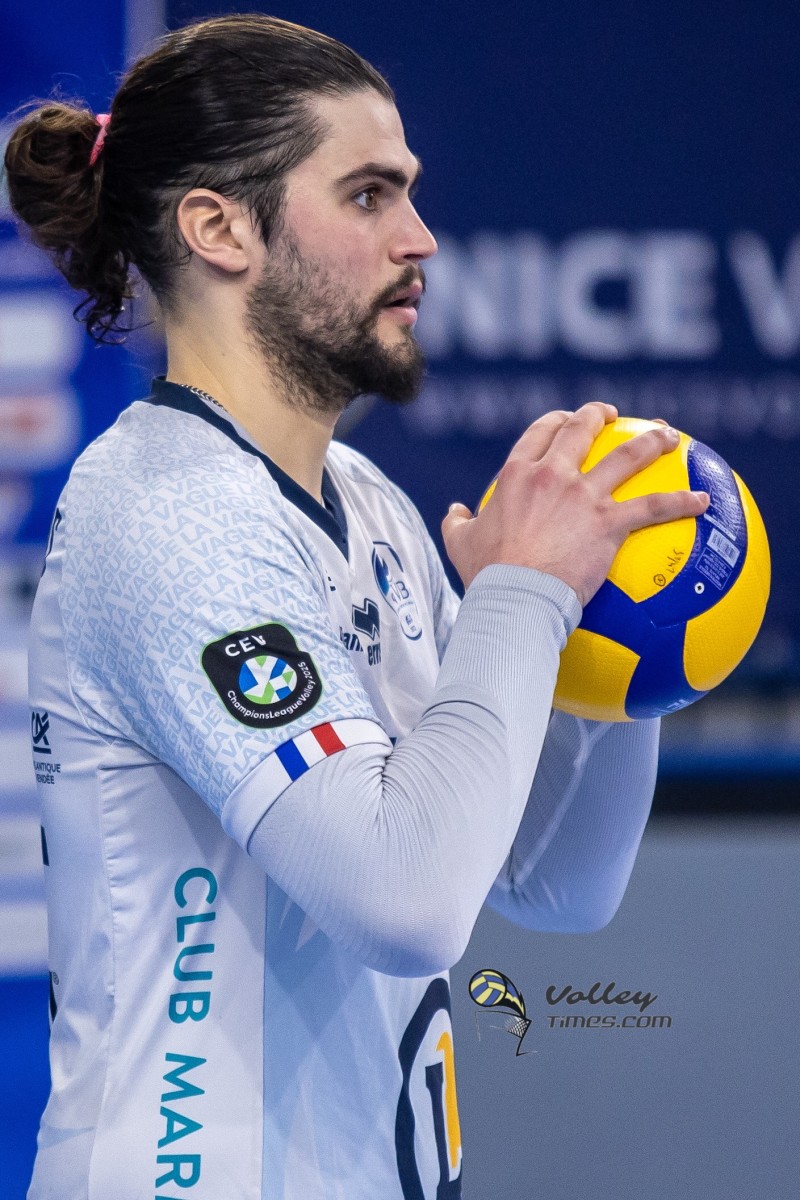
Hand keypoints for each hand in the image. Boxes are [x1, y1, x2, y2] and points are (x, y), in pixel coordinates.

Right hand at [441, 402, 709, 606]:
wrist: (514, 596)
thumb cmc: (486, 575)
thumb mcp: (460, 544)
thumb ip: (457, 522)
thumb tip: (453, 511)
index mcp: (517, 475)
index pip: (540, 433)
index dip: (556, 422)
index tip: (566, 421)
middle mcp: (552, 475)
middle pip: (582, 429)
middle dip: (600, 415)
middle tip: (614, 415)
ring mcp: (584, 496)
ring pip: (627, 455)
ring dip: (652, 441)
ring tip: (670, 436)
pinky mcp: (610, 522)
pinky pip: (654, 506)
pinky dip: (682, 502)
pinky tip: (704, 502)